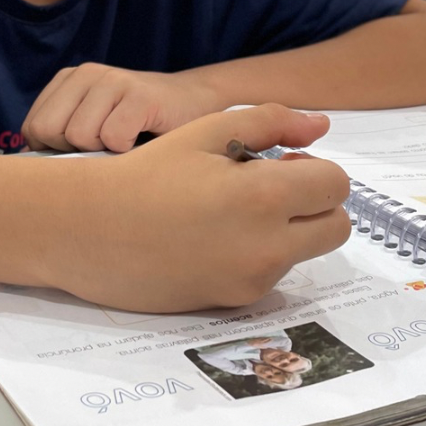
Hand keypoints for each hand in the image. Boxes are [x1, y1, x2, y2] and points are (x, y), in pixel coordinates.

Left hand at [23, 64, 221, 152]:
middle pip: (48, 131)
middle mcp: (86, 74)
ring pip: (79, 136)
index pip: (32, 128)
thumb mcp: (93, 123)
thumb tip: (31, 169)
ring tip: (126, 139)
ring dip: (104, 150)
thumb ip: (60, 138)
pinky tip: (142, 138)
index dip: (54, 150)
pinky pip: (113, 137)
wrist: (194, 104)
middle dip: (74, 151)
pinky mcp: (140, 95)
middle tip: (105, 146)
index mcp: (68, 80)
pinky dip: (127, 149)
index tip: (84, 150)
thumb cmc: (139, 125)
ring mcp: (113, 81)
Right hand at [49, 104, 350, 311]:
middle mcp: (268, 246)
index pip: (336, 185)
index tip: (283, 160)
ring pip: (304, 251)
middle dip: (315, 204)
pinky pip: (270, 273)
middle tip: (269, 186)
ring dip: (286, 229)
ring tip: (229, 210)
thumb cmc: (146, 174)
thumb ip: (270, 122)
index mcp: (265, 196)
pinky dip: (258, 253)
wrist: (90, 231)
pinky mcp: (234, 302)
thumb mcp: (206, 132)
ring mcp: (253, 280)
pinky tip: (212, 236)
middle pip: (336, 227)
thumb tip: (321, 124)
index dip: (314, 168)